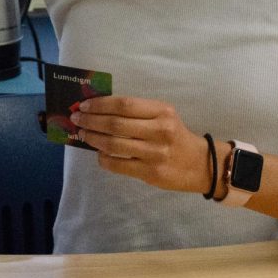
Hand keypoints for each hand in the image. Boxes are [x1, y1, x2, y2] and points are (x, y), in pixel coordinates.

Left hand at [70, 95, 212, 193]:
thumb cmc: (175, 135)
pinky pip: (117, 165)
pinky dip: (103, 158)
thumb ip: (137, 112)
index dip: (100, 104)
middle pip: (115, 124)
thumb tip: (98, 109)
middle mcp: (160, 131)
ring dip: (93, 138)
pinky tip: (99, 154)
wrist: (201, 164)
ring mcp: (155, 153)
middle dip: (91, 120)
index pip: (124, 104)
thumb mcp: (163, 116)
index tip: (84, 105)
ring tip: (84, 134)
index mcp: (162, 111)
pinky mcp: (151, 173)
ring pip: (113, 144)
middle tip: (77, 119)